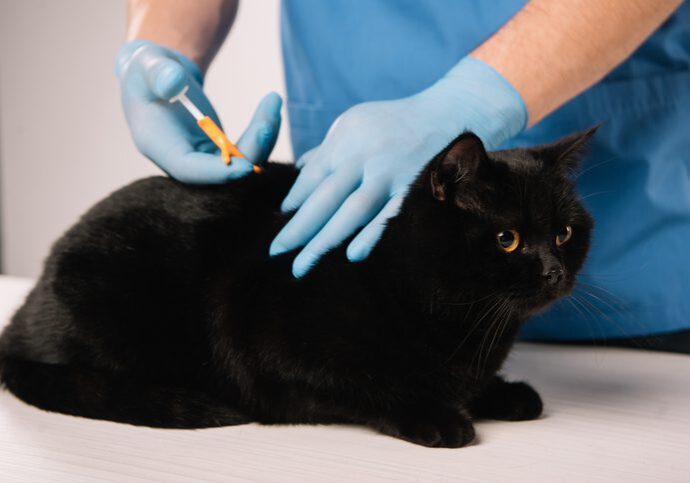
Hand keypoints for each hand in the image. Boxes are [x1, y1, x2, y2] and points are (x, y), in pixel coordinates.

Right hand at [115, 40, 280, 182]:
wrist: (159, 77)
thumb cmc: (149, 71)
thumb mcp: (148, 65)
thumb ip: (159, 74)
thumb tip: (173, 82)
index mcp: (159, 146)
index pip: (189, 171)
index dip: (218, 173)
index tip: (247, 167)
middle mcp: (183, 161)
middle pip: (223, 172)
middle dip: (251, 150)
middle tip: (267, 121)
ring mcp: (203, 160)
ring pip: (241, 163)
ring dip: (263, 138)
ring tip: (272, 101)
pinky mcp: (219, 153)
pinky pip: (247, 151)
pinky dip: (263, 133)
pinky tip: (271, 108)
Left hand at [270, 57, 526, 276]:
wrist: (454, 111)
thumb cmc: (397, 122)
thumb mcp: (357, 124)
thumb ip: (329, 150)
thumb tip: (299, 171)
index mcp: (348, 138)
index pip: (313, 175)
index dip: (294, 199)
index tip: (279, 220)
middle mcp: (366, 154)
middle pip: (325, 197)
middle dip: (298, 227)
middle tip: (275, 252)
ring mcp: (392, 172)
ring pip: (351, 211)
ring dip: (323, 241)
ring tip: (301, 266)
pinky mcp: (416, 187)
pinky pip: (390, 215)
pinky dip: (371, 235)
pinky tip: (352, 256)